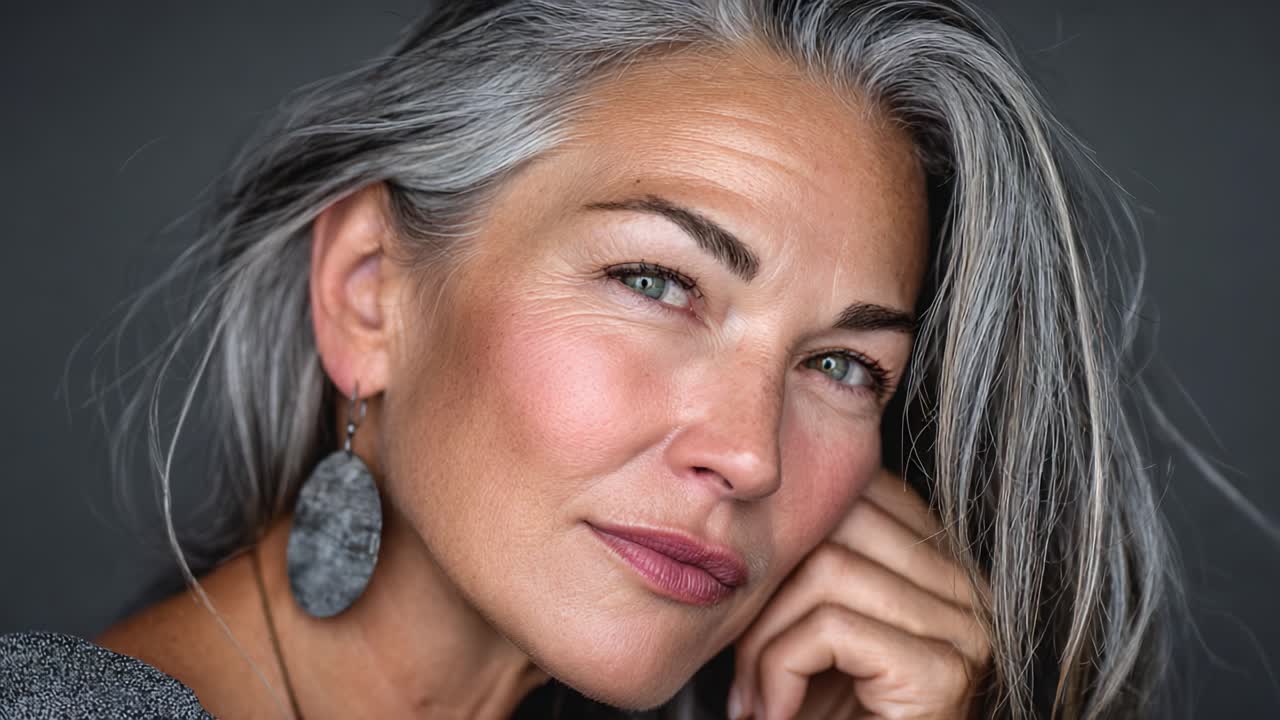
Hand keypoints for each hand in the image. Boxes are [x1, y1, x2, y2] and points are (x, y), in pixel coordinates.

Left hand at [729, 469, 991, 719]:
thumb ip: (809, 577)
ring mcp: (964, 631)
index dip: (789, 534)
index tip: (751, 602)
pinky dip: (777, 670)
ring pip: (826, 569)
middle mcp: (968, 592)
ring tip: (755, 699)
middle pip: (839, 520)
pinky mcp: (941, 673)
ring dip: (763, 639)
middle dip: (768, 586)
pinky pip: (830, 627)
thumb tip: (749, 524)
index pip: (862, 491)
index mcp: (945, 571)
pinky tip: (775, 714)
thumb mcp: (819, 642)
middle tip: (741, 661)